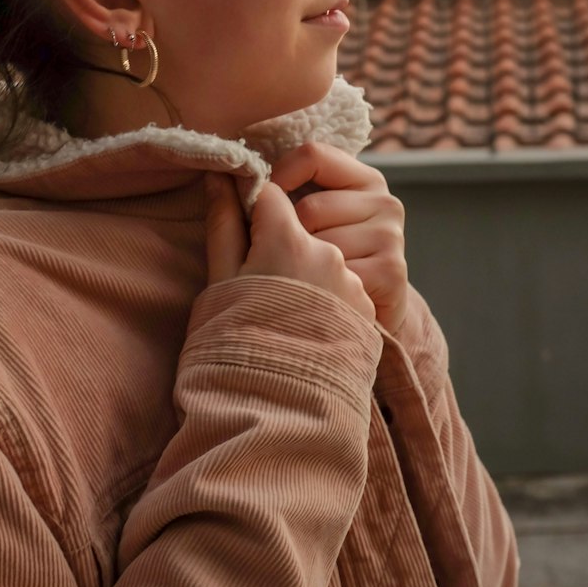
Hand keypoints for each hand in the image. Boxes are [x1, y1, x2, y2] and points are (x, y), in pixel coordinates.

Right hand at [203, 173, 374, 325]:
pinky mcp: (367, 308)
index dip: (252, 206)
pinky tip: (304, 323)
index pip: (270, 195)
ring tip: (282, 310)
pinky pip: (341, 284)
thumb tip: (220, 177)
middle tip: (256, 282)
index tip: (240, 226)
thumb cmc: (236, 341)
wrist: (279, 408)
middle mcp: (328, 253)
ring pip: (322, 255)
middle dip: (279, 241)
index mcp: (288, 238)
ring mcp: (351, 281)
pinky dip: (322, 294)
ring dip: (303, 270)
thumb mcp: (220, 281)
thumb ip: (224, 224)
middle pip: (300, 225)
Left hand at [268, 143, 408, 335]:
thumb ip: (262, 198)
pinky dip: (322, 291)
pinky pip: (336, 275)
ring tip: (311, 282)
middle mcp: (384, 202)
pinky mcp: (391, 272)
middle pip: (311, 206)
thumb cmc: (319, 267)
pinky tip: (327, 298)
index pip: (312, 154)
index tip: (262, 202)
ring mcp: (391, 237)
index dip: (278, 176)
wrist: (361, 320)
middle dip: (291, 236)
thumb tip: (217, 175)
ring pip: (322, 244)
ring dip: (306, 269)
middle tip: (295, 260)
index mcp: (362, 179)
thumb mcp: (294, 224)